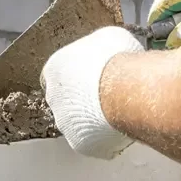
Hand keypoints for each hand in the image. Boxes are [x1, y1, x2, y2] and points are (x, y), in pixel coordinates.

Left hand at [41, 27, 144, 159]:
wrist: (127, 90)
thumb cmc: (115, 61)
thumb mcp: (106, 38)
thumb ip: (97, 47)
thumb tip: (105, 50)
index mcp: (54, 70)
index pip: (59, 75)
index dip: (77, 78)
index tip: (93, 78)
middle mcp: (53, 97)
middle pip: (67, 101)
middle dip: (85, 100)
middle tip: (109, 96)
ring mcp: (65, 122)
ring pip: (78, 123)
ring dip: (94, 120)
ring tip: (119, 111)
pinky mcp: (80, 142)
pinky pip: (93, 141)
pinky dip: (105, 137)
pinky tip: (121, 128)